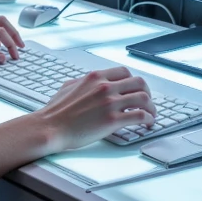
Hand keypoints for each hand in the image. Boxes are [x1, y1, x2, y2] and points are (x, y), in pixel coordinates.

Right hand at [38, 66, 155, 152]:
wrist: (50, 128)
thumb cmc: (55, 111)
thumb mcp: (68, 87)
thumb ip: (83, 82)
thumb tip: (88, 83)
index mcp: (95, 77)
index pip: (124, 72)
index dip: (134, 82)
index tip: (136, 90)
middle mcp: (105, 87)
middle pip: (139, 83)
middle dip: (147, 93)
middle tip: (148, 103)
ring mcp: (110, 103)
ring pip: (144, 98)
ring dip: (152, 107)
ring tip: (152, 115)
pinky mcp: (112, 120)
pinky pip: (140, 115)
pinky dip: (149, 119)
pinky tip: (148, 123)